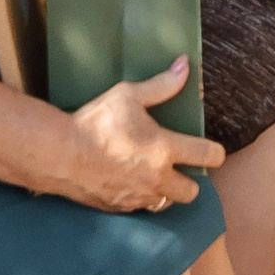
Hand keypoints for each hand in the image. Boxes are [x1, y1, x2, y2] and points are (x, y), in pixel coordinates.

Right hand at [63, 61, 224, 213]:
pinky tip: (128, 181)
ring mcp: (137, 197)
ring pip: (165, 203)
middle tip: (178, 167)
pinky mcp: (119, 208)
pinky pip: (140, 208)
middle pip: (192, 192)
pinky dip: (139, 197)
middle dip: (189, 181)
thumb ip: (161, 85)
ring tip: (152, 174)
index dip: (215, 154)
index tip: (212, 151)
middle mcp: (156, 178)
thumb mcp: (128, 95)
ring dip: (164, 191)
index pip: (208, 156)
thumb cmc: (94, 122)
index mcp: (164, 149)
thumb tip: (184, 66)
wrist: (58, 153)